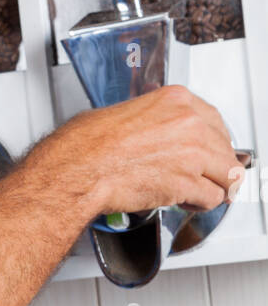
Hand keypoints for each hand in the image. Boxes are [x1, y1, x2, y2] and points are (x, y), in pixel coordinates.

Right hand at [39, 85, 239, 219]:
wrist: (78, 170)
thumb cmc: (86, 145)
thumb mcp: (123, 112)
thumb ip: (151, 120)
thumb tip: (154, 132)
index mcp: (176, 100)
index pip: (214, 122)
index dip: (212, 142)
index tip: (208, 152)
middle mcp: (189, 123)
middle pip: (224, 148)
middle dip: (216, 166)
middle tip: (206, 176)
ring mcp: (191, 154)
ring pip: (226, 175)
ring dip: (215, 186)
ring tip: (200, 192)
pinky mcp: (185, 183)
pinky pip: (212, 197)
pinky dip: (202, 204)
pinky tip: (189, 203)